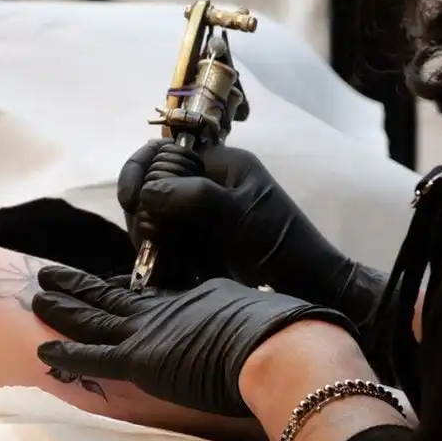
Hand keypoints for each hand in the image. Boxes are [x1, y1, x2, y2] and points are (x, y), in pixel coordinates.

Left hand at [32, 266, 355, 416]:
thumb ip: (248, 320)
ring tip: (39, 294)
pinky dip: (66, 353)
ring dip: (63, 307)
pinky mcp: (141, 359)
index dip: (124, 292)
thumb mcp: (262, 315)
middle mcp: (166, 311)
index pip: (150, 296)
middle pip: (113, 297)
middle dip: (80, 286)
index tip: (106, 287)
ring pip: (93, 318)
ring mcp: (150, 333)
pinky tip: (42, 349)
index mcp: (195, 299)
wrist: (279, 346)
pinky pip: (92, 358)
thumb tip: (268, 325)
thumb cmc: (284, 333)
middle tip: (53, 274)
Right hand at [117, 139, 387, 316]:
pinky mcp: (203, 247)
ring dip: (152, 241)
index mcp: (221, 165)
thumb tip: (147, 194)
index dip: (140, 173)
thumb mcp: (238, 215)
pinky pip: (170, 246)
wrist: (310, 286)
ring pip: (157, 221)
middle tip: (147, 243)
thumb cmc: (282, 244)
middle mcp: (209, 186)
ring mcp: (204, 218)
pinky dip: (165, 259)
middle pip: (153, 189)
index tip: (131, 200)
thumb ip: (192, 197)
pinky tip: (171, 274)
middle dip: (143, 215)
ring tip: (163, 264)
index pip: (163, 154)